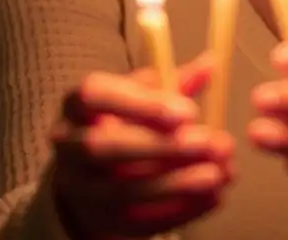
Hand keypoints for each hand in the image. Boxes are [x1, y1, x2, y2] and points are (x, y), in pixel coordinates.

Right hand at [51, 54, 234, 238]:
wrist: (90, 179)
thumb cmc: (122, 126)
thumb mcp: (140, 98)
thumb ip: (173, 83)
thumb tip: (210, 64)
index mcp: (77, 106)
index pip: (95, 95)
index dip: (141, 104)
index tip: (190, 111)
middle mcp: (68, 146)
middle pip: (104, 146)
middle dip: (161, 146)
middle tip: (209, 144)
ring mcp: (79, 190)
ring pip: (123, 190)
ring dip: (177, 183)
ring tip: (219, 172)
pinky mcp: (99, 223)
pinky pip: (138, 223)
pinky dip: (180, 210)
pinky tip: (213, 196)